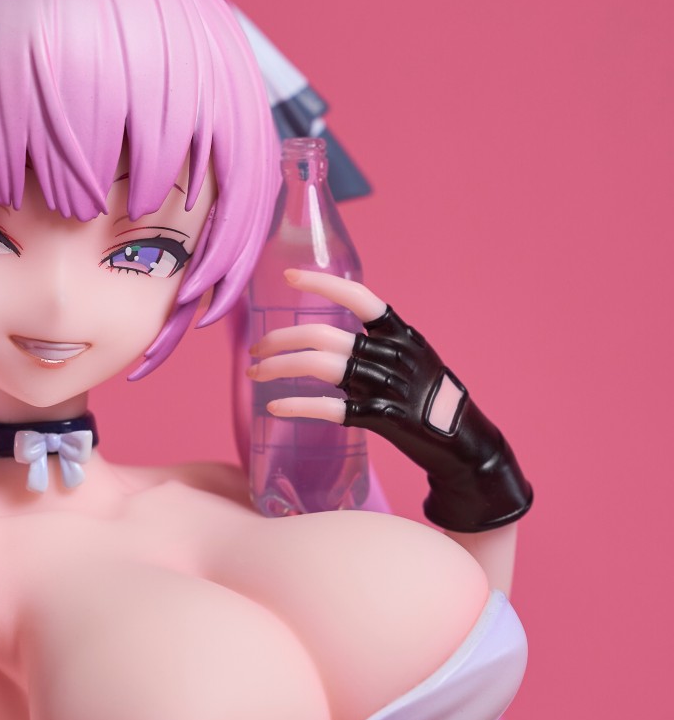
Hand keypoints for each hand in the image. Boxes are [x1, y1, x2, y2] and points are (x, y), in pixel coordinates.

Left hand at [247, 269, 531, 531]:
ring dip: (279, 367)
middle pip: (325, 336)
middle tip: (256, 349)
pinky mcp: (382, 418)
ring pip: (321, 367)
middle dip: (281, 338)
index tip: (290, 277)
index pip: (359, 298)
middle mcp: (393, 355)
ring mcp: (387, 386)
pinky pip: (331, 408)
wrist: (465, 443)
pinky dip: (298, 406)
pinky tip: (275, 407)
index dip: (323, 284)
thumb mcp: (414, 361)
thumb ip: (377, 349)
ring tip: (255, 373)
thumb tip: (329, 343)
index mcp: (402, 335)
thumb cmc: (433, 400)